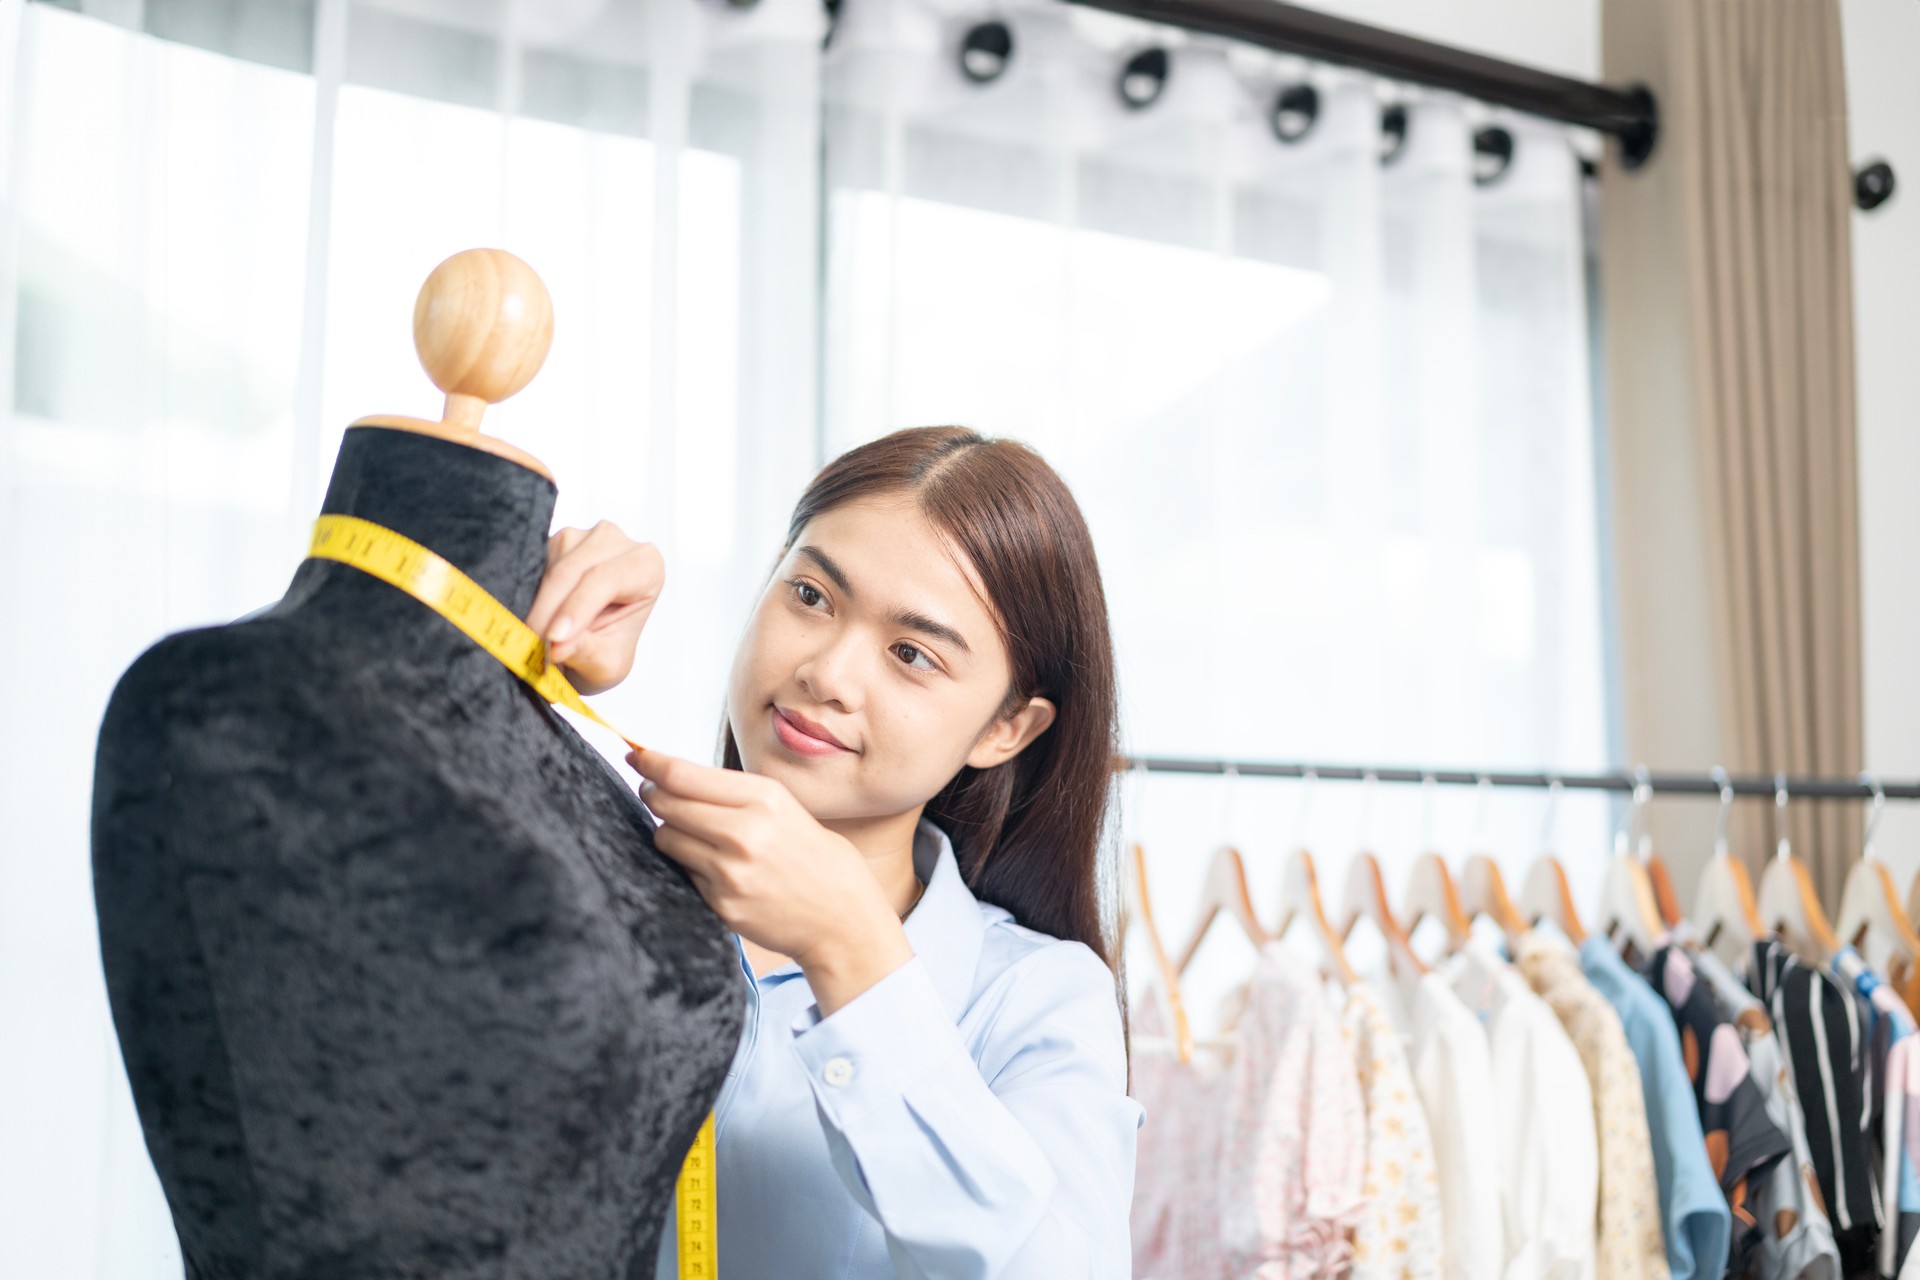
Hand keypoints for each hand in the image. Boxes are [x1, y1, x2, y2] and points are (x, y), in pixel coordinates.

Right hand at [525, 521, 663, 695]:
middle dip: (548, 611)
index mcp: (647, 566)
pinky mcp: (550, 542)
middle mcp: (615, 543)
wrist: (586, 650)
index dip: (578, 608)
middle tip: (531, 645)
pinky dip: (527, 596)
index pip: (608, 579)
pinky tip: (527, 619)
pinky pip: (531, 566)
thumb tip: (557, 646)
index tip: (554, 639)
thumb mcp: (605, 665)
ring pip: (549, 567)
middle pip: (573, 571)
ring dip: (535, 606)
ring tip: (531, 639)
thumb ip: (587, 653)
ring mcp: (580, 537)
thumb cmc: (606, 652)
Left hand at [626, 746, 913, 1014]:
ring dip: (670, 832)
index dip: (650, 763)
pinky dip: (689, 866)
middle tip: (653, 792)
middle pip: (666, 803)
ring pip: (665, 838)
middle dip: (653, 794)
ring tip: (695, 834)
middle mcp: (745, 832)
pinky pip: (682, 873)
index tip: (636, 756)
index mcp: (764, 799)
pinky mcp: (722, 904)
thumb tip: (672, 774)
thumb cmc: (810, 855)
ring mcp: (731, 872)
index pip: (683, 774)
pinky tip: (716, 868)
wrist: (840, 916)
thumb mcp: (783, 807)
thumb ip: (732, 792)